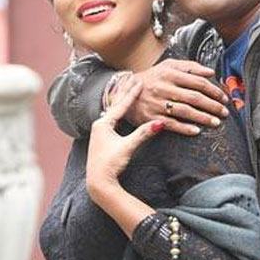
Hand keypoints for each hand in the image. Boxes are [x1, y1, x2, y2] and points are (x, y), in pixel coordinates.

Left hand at [87, 75, 164, 197]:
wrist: (99, 181)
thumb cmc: (110, 163)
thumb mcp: (128, 147)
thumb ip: (143, 133)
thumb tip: (160, 122)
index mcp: (103, 124)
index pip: (121, 105)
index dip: (132, 93)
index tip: (140, 81)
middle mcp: (99, 125)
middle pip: (115, 105)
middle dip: (125, 92)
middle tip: (132, 78)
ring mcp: (99, 132)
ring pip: (113, 112)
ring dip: (121, 100)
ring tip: (127, 88)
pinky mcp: (102, 139)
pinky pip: (112, 120)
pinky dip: (119, 112)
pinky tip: (121, 110)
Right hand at [107, 60, 229, 135]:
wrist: (124, 91)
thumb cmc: (151, 78)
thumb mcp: (168, 66)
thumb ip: (190, 67)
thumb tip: (210, 73)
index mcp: (169, 73)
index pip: (198, 82)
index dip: (214, 91)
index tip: (223, 98)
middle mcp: (163, 88)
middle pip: (194, 98)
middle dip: (213, 106)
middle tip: (224, 112)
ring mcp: (157, 103)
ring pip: (185, 111)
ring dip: (203, 118)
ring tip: (215, 122)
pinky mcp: (151, 117)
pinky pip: (171, 124)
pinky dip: (185, 128)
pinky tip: (196, 130)